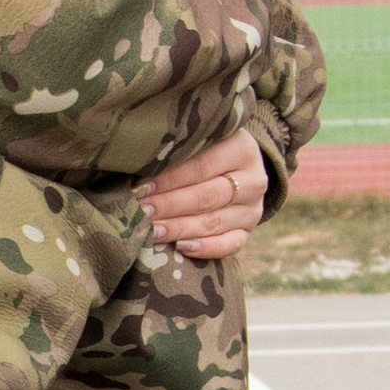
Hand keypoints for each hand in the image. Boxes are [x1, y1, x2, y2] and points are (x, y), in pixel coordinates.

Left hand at [141, 129, 267, 261]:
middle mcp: (253, 180)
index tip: (140, 188)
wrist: (233, 168)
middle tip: (141, 211)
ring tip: (151, 231)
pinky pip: (230, 244)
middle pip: (207, 196)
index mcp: (242, 148)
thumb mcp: (197, 141)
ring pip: (214, 222)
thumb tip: (135, 165)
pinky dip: (206, 248)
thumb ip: (177, 150)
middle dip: (169, 205)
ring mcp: (253, 209)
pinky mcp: (248, 231)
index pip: (202, 166)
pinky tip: (181, 248)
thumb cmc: (203, 150)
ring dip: (179, 228)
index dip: (170, 179)